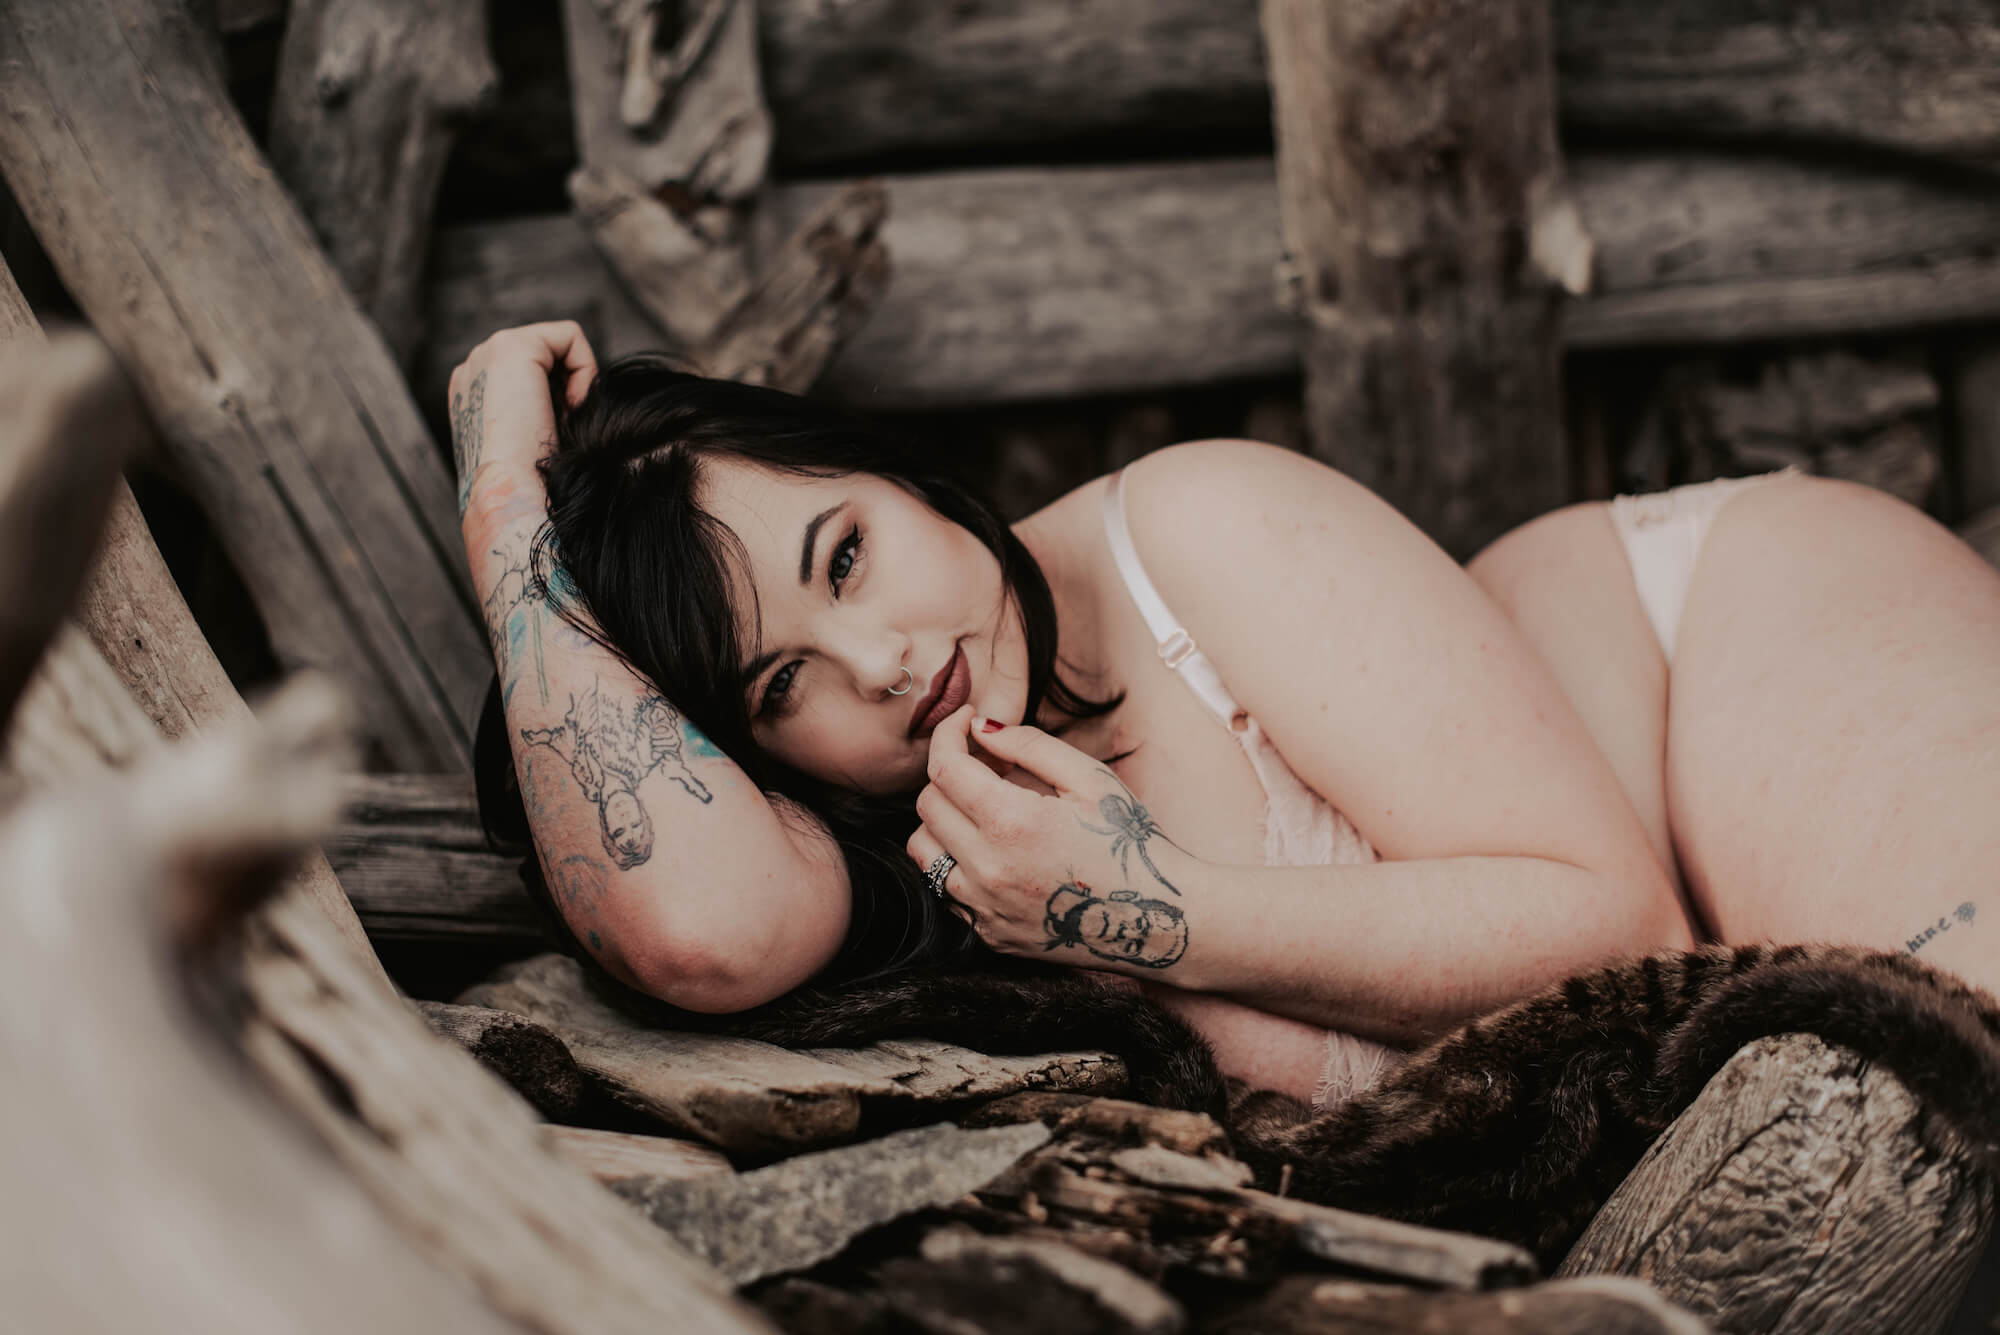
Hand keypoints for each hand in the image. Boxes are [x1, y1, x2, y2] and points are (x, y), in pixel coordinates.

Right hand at [447, 321, 598, 521]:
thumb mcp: (528, 440)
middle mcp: (473, 366)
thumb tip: (574, 401)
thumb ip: (538, 412)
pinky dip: (584, 367)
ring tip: (563, 419)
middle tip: (562, 428)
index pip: (530, 376)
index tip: (555, 434)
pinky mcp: (512, 346)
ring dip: (573, 382)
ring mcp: (486, 352)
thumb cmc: (524, 482)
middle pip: (546, 358)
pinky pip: (569, 336)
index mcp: (471, 392)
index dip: (556, 401)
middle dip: (565, 390)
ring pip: (557, 346)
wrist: (507, 492)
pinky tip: (571, 404)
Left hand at [906, 707, 1195, 971]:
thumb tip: (980, 727)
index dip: (947, 734)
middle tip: (986, 766)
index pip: (944, 768)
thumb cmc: (1130, 843)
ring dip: (943, 822)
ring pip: (923, 851)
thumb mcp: (1089, 779)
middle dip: (949, 775)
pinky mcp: (989, 935)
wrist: (1157, 921)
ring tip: (983, 812)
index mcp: (1012, 823)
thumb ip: (1029, 745)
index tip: (964, 723)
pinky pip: (945, 890)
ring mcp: (984, 908)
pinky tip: (995, 852)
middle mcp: (988, 869)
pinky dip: (957, 863)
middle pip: (927, 806)